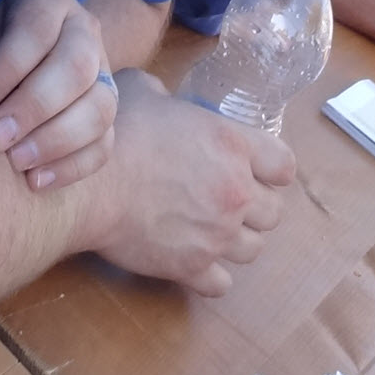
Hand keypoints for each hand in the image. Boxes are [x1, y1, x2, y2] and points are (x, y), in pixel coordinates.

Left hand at [0, 0, 114, 191]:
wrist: (14, 59)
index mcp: (48, 0)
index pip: (37, 30)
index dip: (8, 68)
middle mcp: (85, 31)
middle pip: (77, 67)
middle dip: (34, 107)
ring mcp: (104, 73)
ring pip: (101, 108)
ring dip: (57, 140)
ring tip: (15, 162)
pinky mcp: (108, 113)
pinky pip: (105, 145)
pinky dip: (73, 167)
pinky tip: (35, 181)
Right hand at [94, 74, 293, 295]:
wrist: (90, 186)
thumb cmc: (117, 132)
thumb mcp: (144, 91)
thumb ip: (166, 96)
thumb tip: (163, 100)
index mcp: (232, 144)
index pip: (284, 166)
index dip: (271, 167)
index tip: (253, 167)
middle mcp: (235, 192)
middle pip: (274, 212)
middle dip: (255, 206)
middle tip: (226, 197)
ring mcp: (217, 235)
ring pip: (254, 249)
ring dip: (236, 239)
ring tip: (210, 227)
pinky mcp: (193, 267)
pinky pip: (222, 283)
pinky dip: (211, 273)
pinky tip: (193, 255)